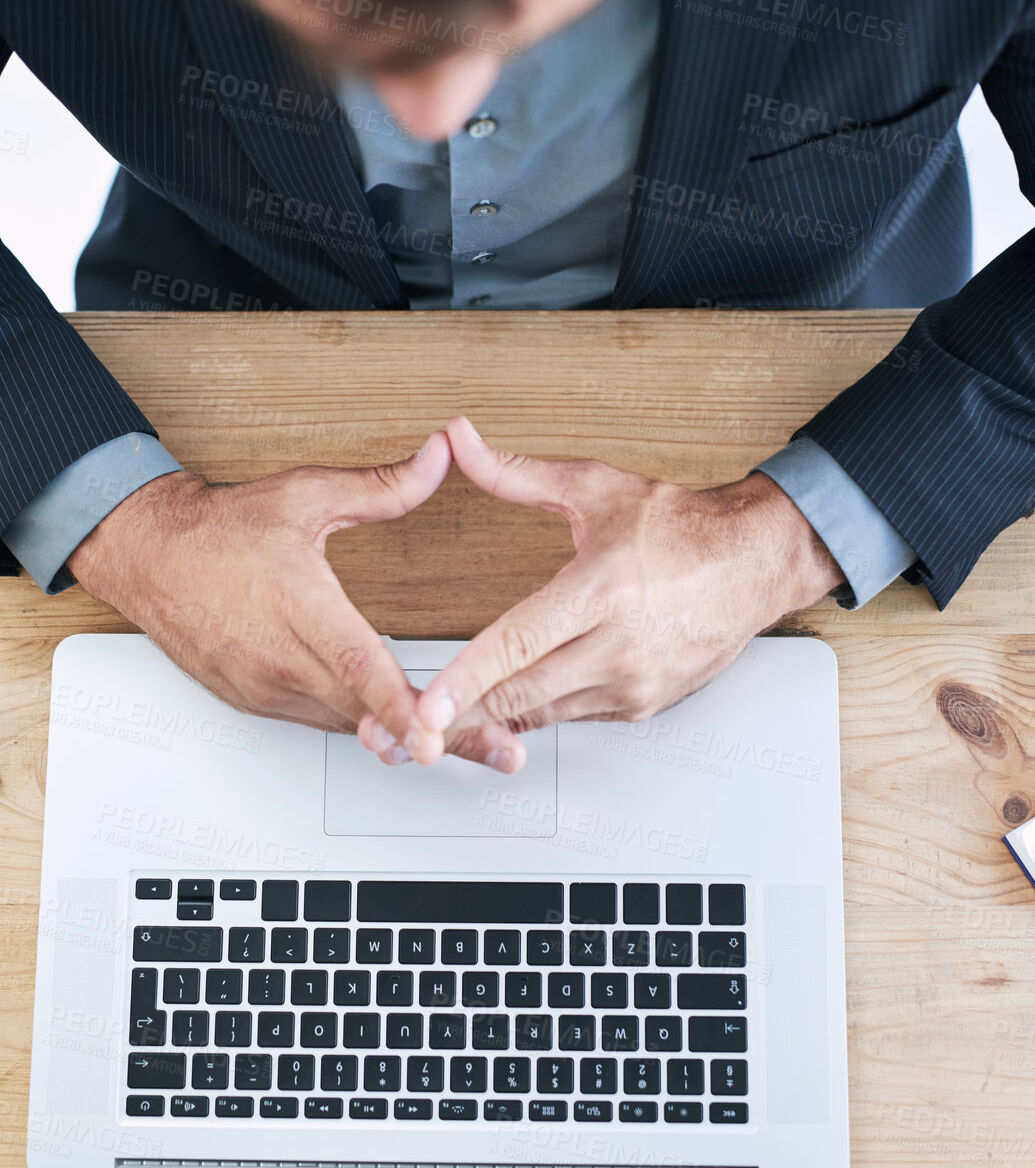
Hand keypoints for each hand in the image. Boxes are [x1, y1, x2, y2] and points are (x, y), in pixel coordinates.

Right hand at [67, 432, 517, 765]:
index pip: (358, 663)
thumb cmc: (221, 528)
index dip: (401, 706)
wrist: (148, 554)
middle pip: (365, 711)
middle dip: (432, 737)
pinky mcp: (253, 702)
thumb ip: (382, 486)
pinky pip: (318, 722)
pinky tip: (397, 734)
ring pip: (345, 724)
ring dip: (399, 738)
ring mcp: (264, 686)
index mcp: (297, 604)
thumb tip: (440, 457)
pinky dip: (358, 728)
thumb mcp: (306, 495)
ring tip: (463, 748)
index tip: (437, 737)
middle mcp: (279, 656)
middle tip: (495, 753)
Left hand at [383, 416, 843, 765]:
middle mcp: (618, 645)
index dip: (466, 679)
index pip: (519, 644)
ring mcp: (632, 683)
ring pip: (543, 713)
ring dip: (495, 715)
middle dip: (462, 714)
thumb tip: (460, 441)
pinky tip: (513, 700)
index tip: (428, 705)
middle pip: (521, 694)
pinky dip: (538, 708)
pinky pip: (572, 716)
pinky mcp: (641, 705)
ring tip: (449, 717)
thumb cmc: (679, 527)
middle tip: (413, 726)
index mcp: (601, 590)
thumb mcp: (594, 487)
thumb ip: (515, 472)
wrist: (754, 563)